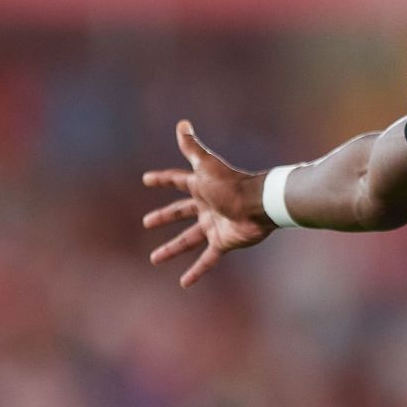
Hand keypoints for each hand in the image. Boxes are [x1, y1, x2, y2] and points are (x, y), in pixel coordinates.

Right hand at [142, 121, 271, 285]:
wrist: (259, 204)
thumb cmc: (232, 183)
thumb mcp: (206, 165)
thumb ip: (192, 146)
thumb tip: (182, 123)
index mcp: (201, 187)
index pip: (177, 181)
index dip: (163, 179)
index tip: (147, 180)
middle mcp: (207, 206)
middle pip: (180, 213)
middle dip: (164, 217)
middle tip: (147, 223)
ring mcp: (214, 225)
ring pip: (188, 240)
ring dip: (171, 249)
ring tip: (154, 259)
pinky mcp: (223, 242)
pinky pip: (208, 260)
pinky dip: (197, 271)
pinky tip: (184, 283)